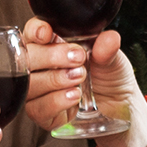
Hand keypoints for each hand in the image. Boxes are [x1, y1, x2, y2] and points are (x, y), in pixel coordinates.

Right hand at [22, 22, 146, 146]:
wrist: (120, 109)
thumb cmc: (111, 78)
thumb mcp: (113, 60)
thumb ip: (108, 49)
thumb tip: (109, 38)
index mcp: (52, 45)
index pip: (32, 33)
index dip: (35, 31)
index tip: (47, 33)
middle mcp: (41, 67)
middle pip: (25, 58)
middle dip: (49, 56)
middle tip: (77, 58)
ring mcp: (40, 92)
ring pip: (29, 84)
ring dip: (54, 79)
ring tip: (79, 78)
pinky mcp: (43, 115)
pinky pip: (37, 108)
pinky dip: (55, 101)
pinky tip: (73, 96)